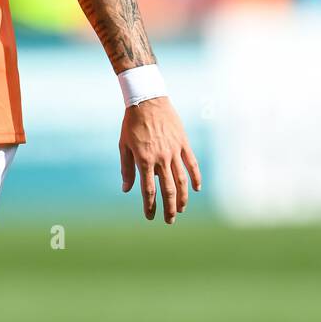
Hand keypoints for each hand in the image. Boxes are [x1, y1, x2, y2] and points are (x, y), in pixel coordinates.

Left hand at [119, 97, 200, 223]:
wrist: (147, 100)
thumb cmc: (131, 124)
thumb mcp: (124, 146)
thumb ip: (126, 169)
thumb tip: (126, 189)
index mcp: (144, 160)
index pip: (148, 190)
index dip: (150, 206)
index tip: (150, 216)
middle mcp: (161, 159)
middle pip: (167, 190)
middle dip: (168, 208)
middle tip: (169, 220)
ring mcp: (174, 151)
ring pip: (181, 180)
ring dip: (182, 197)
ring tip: (181, 209)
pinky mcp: (183, 143)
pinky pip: (192, 164)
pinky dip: (195, 177)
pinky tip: (196, 189)